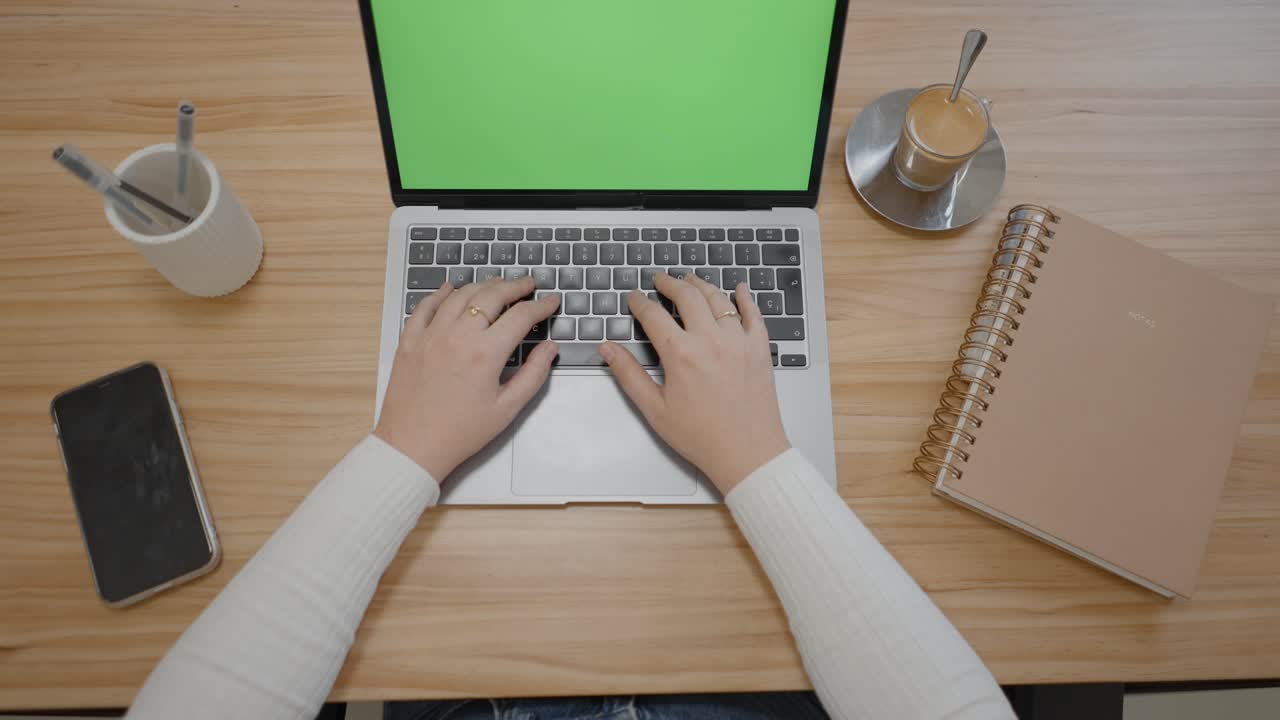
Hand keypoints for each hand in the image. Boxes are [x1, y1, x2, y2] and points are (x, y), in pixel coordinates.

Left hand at [374, 278, 559, 480]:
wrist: (412, 447)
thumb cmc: (459, 433)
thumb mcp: (506, 409)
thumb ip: (533, 375)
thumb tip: (549, 349)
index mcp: (485, 353)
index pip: (521, 316)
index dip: (541, 306)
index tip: (551, 302)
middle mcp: (458, 336)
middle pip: (491, 296)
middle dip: (515, 286)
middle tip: (528, 284)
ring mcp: (431, 335)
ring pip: (460, 295)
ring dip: (482, 285)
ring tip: (497, 284)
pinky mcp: (410, 341)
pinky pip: (425, 306)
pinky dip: (440, 293)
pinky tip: (450, 288)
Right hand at [601, 273, 790, 493]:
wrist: (747, 454)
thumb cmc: (702, 436)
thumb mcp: (655, 409)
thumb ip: (629, 375)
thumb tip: (608, 349)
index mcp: (681, 354)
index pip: (654, 315)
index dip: (640, 303)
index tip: (634, 297)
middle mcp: (711, 340)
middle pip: (687, 296)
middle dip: (670, 283)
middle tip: (661, 279)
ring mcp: (738, 341)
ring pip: (718, 299)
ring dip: (701, 285)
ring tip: (691, 280)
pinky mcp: (759, 349)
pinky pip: (754, 314)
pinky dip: (746, 298)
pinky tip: (740, 289)